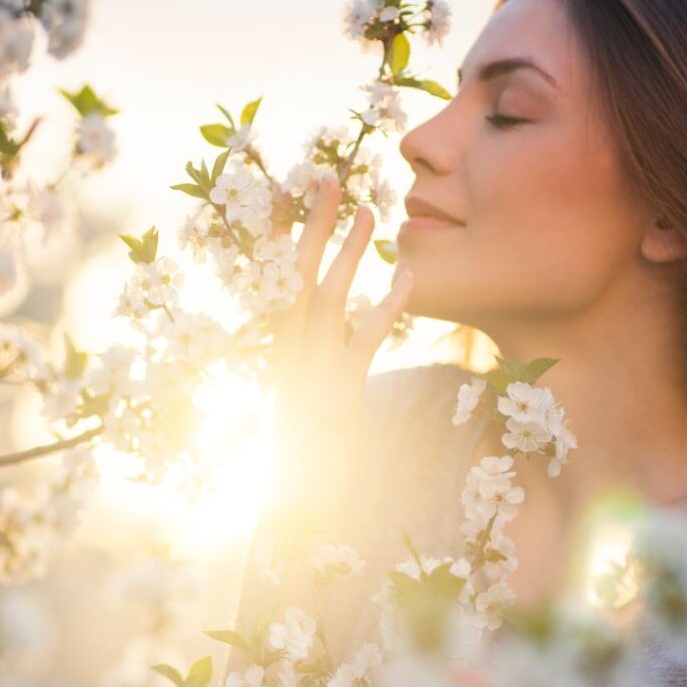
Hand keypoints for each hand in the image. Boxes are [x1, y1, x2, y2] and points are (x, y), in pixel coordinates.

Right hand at [265, 173, 413, 527]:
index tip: (303, 199)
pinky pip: (361, 344)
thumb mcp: (302, 401)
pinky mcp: (337, 395)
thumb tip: (320, 332)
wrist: (297, 507)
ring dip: (347, 254)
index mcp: (279, 351)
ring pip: (324, 300)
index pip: (280, 283)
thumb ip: (310, 362)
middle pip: (295, 277)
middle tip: (332, 179)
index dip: (289, 238)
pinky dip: (384, 310)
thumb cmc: (306, 454)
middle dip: (313, 227)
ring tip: (372, 215)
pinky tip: (407, 281)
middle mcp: (287, 355)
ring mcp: (308, 373)